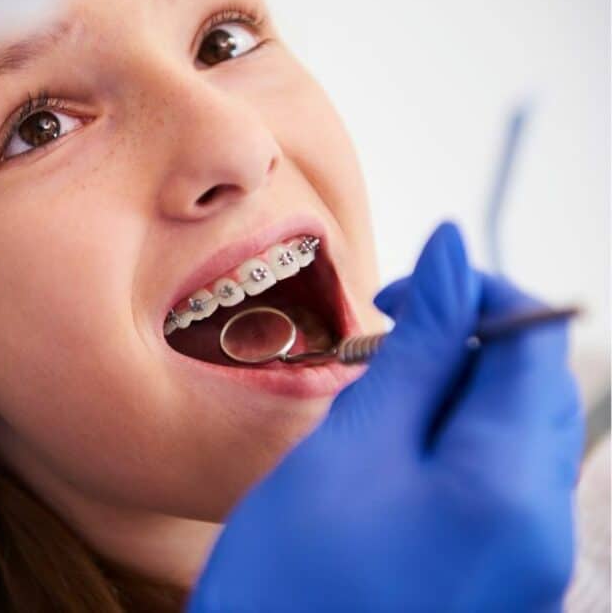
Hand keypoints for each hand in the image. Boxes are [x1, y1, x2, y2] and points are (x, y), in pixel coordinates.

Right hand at [190, 223, 582, 611]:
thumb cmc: (294, 580)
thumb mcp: (351, 446)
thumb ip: (417, 349)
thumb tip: (455, 255)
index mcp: (514, 487)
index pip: (534, 340)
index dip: (473, 290)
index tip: (402, 292)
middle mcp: (542, 528)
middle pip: (533, 387)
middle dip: (465, 343)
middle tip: (385, 343)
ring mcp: (526, 562)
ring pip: (513, 433)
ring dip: (453, 393)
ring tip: (376, 401)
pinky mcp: (498, 580)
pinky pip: (496, 483)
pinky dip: (450, 446)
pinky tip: (389, 455)